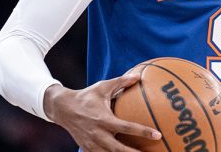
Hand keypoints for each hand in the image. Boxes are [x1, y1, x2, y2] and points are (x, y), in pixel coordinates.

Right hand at [44, 73, 161, 150]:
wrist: (63, 109)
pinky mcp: (86, 149)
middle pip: (119, 149)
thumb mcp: (103, 87)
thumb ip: (121, 82)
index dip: (143, 132)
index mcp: (104, 119)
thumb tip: (137, 76)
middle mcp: (97, 134)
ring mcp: (91, 144)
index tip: (158, 134)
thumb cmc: (86, 96)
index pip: (127, 127)